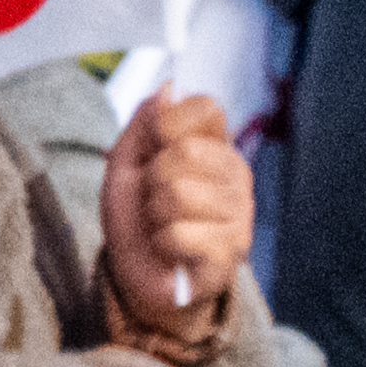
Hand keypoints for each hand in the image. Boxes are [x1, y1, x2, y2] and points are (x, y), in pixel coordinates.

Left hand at [98, 91, 247, 356]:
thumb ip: (144, 124)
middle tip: (157, 199)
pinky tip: (172, 250)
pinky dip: (163, 243)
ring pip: (178, 194)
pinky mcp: (230, 253)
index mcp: (215, 148)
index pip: (206, 108)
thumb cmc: (137, 219)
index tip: (156, 145)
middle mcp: (236, 177)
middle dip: (153, 178)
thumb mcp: (127, 163)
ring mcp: (238, 216)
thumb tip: (168, 88)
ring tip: (163, 226)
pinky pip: (180, 233)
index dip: (171, 122)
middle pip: (186, 152)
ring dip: (156, 214)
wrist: (140, 278)